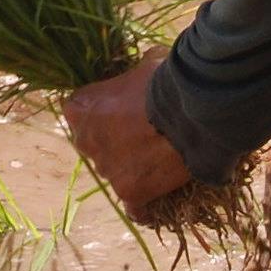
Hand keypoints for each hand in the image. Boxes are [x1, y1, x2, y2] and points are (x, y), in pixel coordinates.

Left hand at [62, 49, 193, 216]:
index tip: (121, 110)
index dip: (101, 111)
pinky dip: (145, 206)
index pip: (78, 112)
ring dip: (132, 168)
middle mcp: (86, 140)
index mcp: (80, 108)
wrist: (192, 112)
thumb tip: (142, 70)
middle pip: (94, 144)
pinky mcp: (130, 193)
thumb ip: (133, 72)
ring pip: (115, 173)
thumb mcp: (145, 62)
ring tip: (161, 159)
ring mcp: (107, 169)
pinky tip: (158, 199)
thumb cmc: (165, 81)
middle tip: (143, 135)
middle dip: (114, 141)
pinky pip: (134, 207)